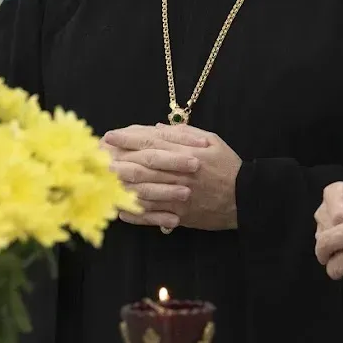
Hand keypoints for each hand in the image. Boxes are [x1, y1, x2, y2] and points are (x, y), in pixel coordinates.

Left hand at [102, 124, 241, 230]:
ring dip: (120, 186)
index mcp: (186, 153)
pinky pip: (152, 215)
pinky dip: (134, 212)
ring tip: (101, 181)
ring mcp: (177, 196)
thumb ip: (185, 134)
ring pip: (143, 191)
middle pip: (142, 166)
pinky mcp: (179, 215)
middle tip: (97, 157)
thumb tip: (158, 127)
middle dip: (117, 160)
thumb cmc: (229, 167)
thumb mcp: (213, 141)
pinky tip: (119, 209)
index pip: (151, 143)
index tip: (110, 136)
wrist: (245, 198)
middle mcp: (179, 174)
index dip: (128, 139)